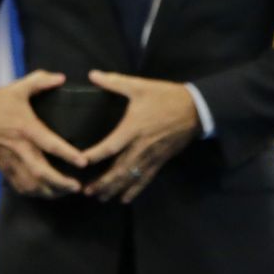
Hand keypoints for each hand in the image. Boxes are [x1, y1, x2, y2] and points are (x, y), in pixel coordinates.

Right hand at [0, 71, 85, 197]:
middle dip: (62, 183)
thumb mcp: (17, 88)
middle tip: (77, 186)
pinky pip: (19, 186)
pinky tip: (43, 193)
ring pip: (32, 184)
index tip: (84, 162)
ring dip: (49, 192)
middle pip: (43, 173)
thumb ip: (40, 81)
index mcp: (27, 128)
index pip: (51, 144)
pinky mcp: (3, 168)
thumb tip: (61, 78)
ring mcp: (10, 161)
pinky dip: (33, 193)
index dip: (68, 154)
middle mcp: (20, 149)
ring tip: (65, 192)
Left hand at [79, 70, 200, 203]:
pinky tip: (124, 199)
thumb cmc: (165, 97)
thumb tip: (92, 74)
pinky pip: (145, 179)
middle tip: (86, 191)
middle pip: (118, 170)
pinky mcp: (160, 161)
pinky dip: (134, 190)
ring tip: (99, 198)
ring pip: (130, 178)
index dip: (93, 156)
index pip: (109, 147)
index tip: (79, 162)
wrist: (194, 109)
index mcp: (132, 128)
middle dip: (102, 182)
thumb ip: (115, 82)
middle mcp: (140, 146)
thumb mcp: (140, 86)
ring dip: (114, 189)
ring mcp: (151, 156)